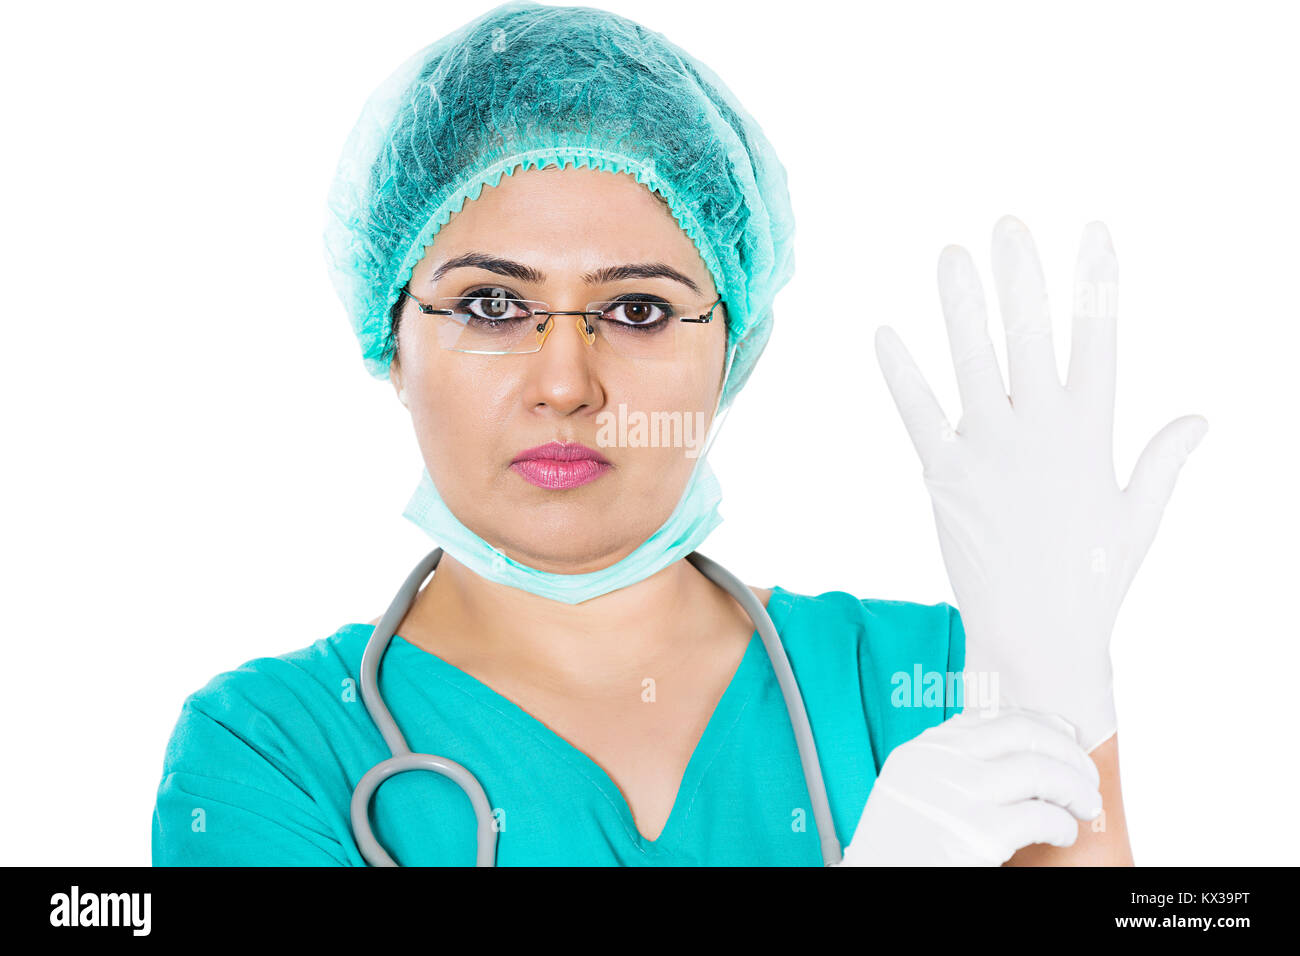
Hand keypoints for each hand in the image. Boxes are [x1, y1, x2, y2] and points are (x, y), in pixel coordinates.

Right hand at [836, 708, 1102, 865]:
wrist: (875, 879)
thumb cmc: (898, 847)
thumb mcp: (912, 789)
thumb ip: (949, 765)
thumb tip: (1015, 748)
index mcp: (923, 750)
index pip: (993, 718)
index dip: (1040, 724)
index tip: (1065, 736)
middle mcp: (938, 763)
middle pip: (1023, 733)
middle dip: (1066, 752)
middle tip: (1086, 775)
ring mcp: (957, 796)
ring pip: (1040, 771)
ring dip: (1075, 787)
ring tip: (1086, 805)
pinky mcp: (978, 835)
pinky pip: (1042, 816)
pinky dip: (1063, 823)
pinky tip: (1064, 833)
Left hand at [874, 216, 1206, 750]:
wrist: (1037, 637)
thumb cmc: (1096, 579)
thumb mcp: (1140, 515)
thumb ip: (1164, 460)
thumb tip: (1200, 418)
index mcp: (1090, 435)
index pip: (1098, 341)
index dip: (1096, 283)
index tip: (1093, 231)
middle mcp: (1038, 434)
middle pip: (1029, 337)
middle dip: (1021, 276)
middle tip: (1008, 223)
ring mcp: (987, 453)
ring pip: (971, 363)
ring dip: (960, 306)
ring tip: (951, 255)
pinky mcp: (943, 477)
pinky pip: (917, 414)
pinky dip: (900, 374)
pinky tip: (884, 333)